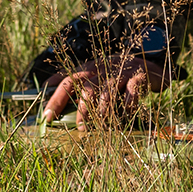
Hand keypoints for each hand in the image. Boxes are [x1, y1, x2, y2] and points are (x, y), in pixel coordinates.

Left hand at [42, 56, 170, 123]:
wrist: (147, 63)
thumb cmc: (115, 74)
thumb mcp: (95, 74)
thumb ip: (75, 84)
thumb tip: (50, 93)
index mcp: (87, 69)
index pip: (66, 80)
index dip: (54, 97)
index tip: (45, 115)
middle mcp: (101, 69)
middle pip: (85, 88)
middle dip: (79, 109)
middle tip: (77, 128)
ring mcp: (119, 72)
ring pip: (106, 92)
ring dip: (101, 110)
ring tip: (99, 127)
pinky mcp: (137, 76)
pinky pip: (131, 91)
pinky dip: (127, 104)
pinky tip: (125, 115)